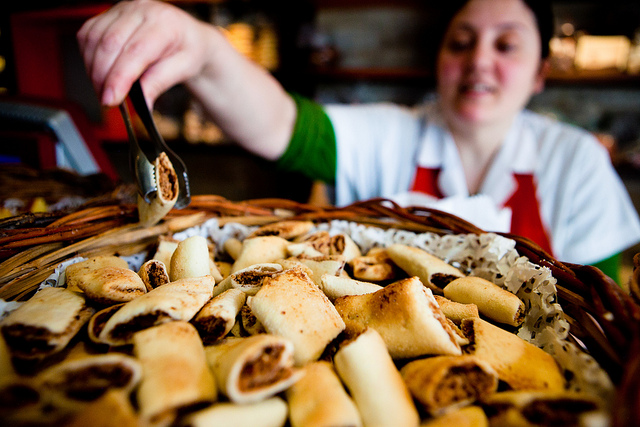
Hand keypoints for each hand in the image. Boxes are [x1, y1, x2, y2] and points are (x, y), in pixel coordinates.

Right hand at [77, 0, 215, 105]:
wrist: (186, 35)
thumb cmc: (187, 49)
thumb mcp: (185, 68)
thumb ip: (161, 82)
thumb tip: (143, 104)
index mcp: (164, 22)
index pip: (135, 51)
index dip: (119, 77)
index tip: (111, 100)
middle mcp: (140, 10)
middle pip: (110, 45)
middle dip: (103, 78)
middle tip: (108, 101)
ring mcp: (121, 10)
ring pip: (94, 40)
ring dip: (94, 70)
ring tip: (105, 90)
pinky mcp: (107, 15)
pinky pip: (87, 36)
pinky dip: (89, 58)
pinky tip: (100, 73)